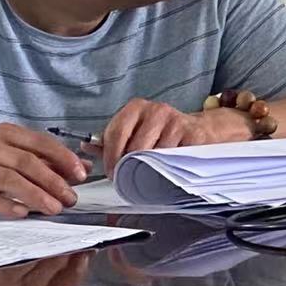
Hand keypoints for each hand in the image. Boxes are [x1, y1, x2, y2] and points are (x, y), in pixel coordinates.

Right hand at [0, 124, 88, 216]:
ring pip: (9, 179)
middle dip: (52, 181)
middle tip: (70, 197)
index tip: (81, 174)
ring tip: (53, 208)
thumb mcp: (14, 153)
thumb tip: (82, 169)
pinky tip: (23, 213)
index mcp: (8, 134)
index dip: (63, 158)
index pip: (41, 143)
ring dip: (35, 195)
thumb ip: (48, 160)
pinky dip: (6, 205)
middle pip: (27, 162)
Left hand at [99, 99, 248, 175]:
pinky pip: (174, 158)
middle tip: (129, 178)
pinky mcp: (194, 134)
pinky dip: (169, 168)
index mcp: (137, 107)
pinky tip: (168, 169)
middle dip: (129, 167)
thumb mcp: (135, 131)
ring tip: (149, 174)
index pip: (115, 133)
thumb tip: (85, 145)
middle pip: (134, 147)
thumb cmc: (161, 134)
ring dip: (150, 169)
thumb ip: (111, 140)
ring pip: (154, 155)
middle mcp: (157, 109)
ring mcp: (177, 121)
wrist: (199, 130)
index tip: (111, 172)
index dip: (110, 157)